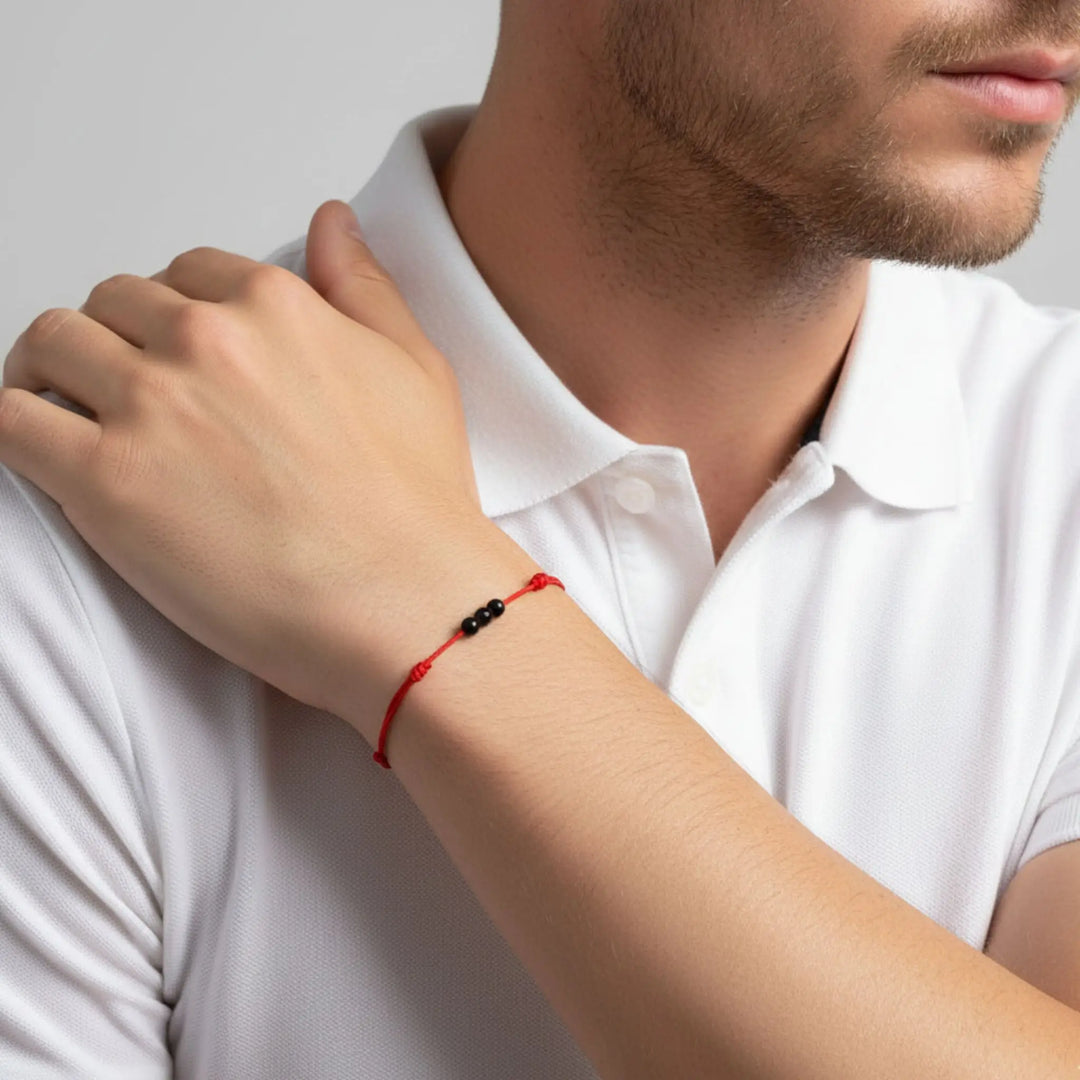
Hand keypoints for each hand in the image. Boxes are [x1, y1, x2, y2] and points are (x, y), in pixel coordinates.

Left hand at [0, 199, 500, 719]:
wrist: (405, 600)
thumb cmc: (416, 503)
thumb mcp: (417, 369)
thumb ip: (364, 284)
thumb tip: (334, 222)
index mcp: (274, 304)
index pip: (184, 274)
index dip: (176, 314)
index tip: (178, 356)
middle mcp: (206, 339)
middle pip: (111, 303)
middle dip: (116, 340)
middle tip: (132, 394)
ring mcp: (150, 406)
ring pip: (49, 344)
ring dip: (53, 372)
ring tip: (72, 413)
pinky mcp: (105, 481)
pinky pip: (11, 421)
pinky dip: (19, 426)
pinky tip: (52, 454)